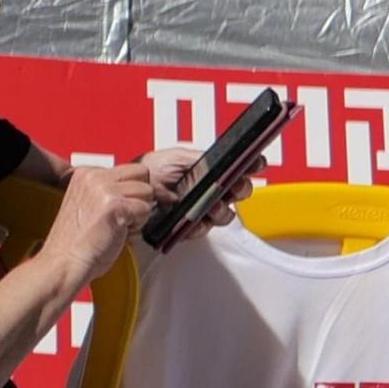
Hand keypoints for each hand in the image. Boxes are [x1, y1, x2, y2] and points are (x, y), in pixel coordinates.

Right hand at [37, 157, 174, 281]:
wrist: (63, 263)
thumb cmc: (75, 243)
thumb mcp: (87, 203)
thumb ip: (109, 191)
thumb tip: (141, 189)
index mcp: (85, 173)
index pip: (128, 170)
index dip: (130, 192)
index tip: (118, 209)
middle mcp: (94, 176)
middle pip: (142, 174)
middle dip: (140, 197)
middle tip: (122, 217)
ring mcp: (104, 189)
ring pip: (147, 192)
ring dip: (139, 213)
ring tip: (118, 226)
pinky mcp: (116, 205)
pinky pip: (146, 210)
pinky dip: (138, 226)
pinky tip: (119, 233)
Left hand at [139, 143, 258, 246]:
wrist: (132, 189)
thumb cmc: (151, 170)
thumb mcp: (178, 158)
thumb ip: (202, 160)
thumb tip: (225, 159)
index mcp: (211, 171)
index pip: (239, 169)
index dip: (251, 167)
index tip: (256, 164)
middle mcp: (210, 190)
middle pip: (239, 193)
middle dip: (241, 189)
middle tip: (235, 186)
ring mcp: (202, 209)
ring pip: (226, 214)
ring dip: (222, 210)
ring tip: (212, 205)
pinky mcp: (190, 225)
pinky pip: (204, 229)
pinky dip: (201, 225)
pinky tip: (195, 219)